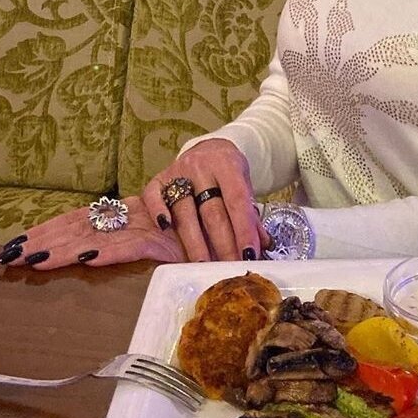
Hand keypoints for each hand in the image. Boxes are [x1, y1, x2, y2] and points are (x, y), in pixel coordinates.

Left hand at [0, 195, 184, 269]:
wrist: (233, 176)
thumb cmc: (202, 221)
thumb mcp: (166, 237)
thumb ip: (144, 244)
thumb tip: (100, 252)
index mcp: (128, 214)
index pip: (82, 220)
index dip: (50, 230)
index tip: (17, 243)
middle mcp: (133, 215)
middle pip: (81, 227)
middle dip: (46, 241)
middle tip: (9, 254)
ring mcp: (148, 224)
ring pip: (100, 235)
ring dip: (67, 248)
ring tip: (34, 259)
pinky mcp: (168, 237)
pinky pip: (135, 245)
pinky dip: (112, 252)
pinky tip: (88, 258)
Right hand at [142, 138, 264, 262]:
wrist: (210, 149)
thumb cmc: (229, 173)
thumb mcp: (244, 185)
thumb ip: (250, 213)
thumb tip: (263, 244)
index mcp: (227, 165)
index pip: (237, 201)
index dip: (243, 229)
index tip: (249, 255)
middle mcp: (201, 167)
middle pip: (211, 211)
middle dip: (222, 243)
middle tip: (228, 268)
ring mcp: (178, 172)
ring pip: (185, 211)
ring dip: (194, 242)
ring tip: (202, 265)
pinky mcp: (159, 178)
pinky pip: (153, 196)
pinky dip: (158, 212)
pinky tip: (165, 229)